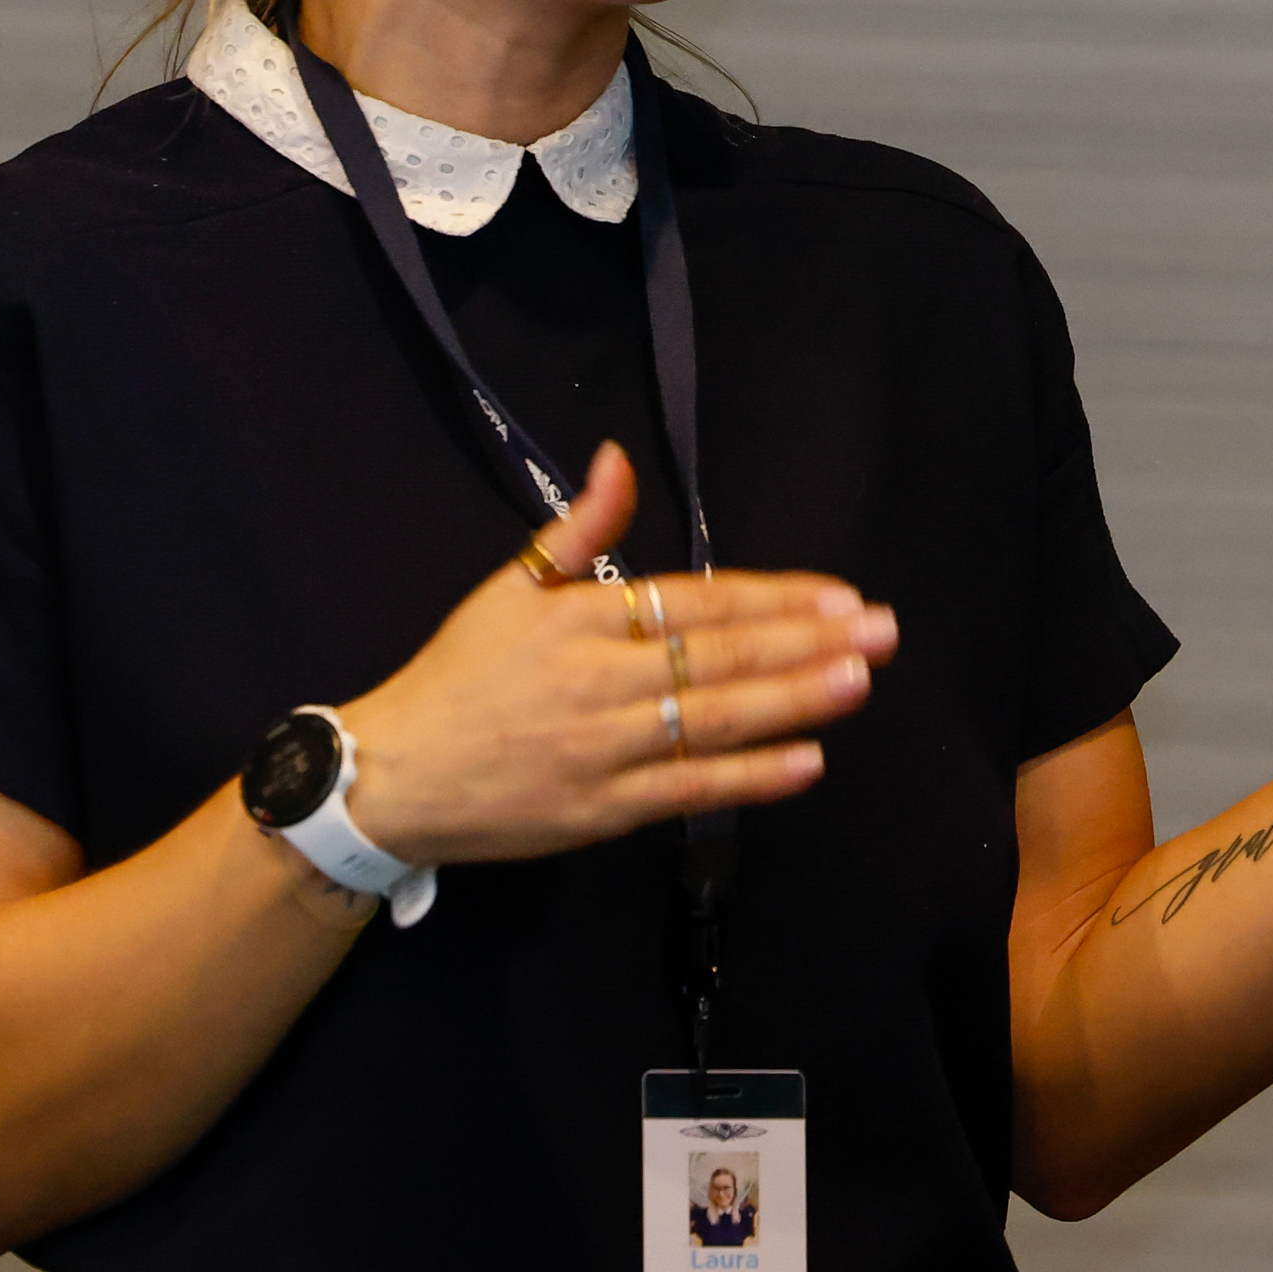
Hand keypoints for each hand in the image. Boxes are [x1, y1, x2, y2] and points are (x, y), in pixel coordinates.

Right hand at [339, 443, 898, 862]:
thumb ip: (579, 528)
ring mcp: (603, 749)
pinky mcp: (601, 812)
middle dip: (810, 641)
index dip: (774, 598)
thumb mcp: (509, 588)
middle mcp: (599, 679)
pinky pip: (689, 791)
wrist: (389, 775)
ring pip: (716, 719)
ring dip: (795, 700)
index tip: (839, 594)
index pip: (698, 601)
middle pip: (720, 656)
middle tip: (882, 631)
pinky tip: (808, 761)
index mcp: (581, 619)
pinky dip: (750, 777)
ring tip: (859, 680)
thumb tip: (619, 459)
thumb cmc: (458, 676)